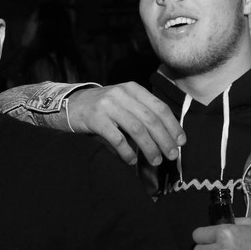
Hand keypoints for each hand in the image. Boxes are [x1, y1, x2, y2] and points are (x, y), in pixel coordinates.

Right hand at [66, 82, 184, 165]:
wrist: (70, 105)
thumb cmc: (102, 108)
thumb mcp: (123, 102)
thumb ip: (142, 113)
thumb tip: (168, 137)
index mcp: (132, 89)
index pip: (159, 107)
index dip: (173, 126)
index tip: (181, 142)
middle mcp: (121, 94)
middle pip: (150, 120)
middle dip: (165, 140)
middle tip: (172, 155)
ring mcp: (107, 105)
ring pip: (137, 129)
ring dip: (149, 147)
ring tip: (155, 161)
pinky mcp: (95, 118)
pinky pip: (117, 138)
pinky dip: (127, 151)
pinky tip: (131, 160)